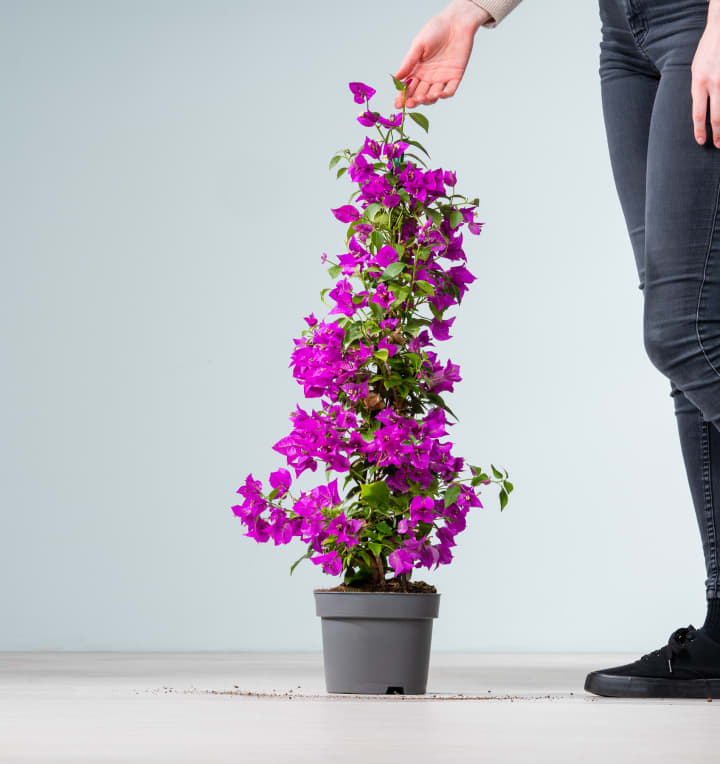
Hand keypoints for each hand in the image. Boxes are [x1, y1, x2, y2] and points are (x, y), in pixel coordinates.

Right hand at [393, 0, 491, 109]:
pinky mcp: (455, 77)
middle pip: (419, 94)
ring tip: (422, 98)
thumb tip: (396, 78)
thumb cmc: (436, 29)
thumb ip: (408, 62)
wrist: (456, 21)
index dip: (402, 96)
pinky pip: (450, 90)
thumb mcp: (418, 45)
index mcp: (418, 70)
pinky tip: (438, 94)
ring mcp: (442, 78)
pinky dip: (444, 95)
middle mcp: (429, 77)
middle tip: (409, 103)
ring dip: (427, 99)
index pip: (408, 87)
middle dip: (413, 100)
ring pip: (433, 96)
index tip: (397, 104)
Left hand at [691, 0, 719, 146]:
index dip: (700, 130)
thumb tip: (701, 107)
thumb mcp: (696, 69)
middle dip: (718, 133)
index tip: (701, 141)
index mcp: (699, 81)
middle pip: (717, 116)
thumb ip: (698, 88)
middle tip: (719, 145)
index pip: (698, 114)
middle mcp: (715, 82)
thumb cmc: (708, 48)